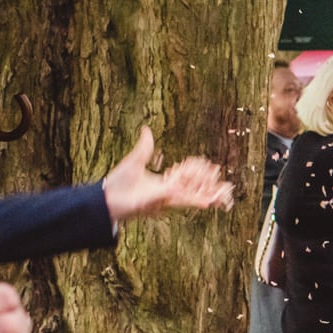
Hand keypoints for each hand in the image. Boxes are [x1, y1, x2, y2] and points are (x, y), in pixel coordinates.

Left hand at [103, 127, 235, 222]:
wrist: (107, 198)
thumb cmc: (118, 183)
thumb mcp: (135, 160)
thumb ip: (145, 147)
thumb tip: (146, 129)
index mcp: (163, 182)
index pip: (186, 175)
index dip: (197, 169)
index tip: (209, 164)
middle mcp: (167, 191)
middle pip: (194, 186)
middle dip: (210, 183)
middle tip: (226, 182)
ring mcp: (165, 197)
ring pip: (193, 194)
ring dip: (210, 192)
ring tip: (226, 192)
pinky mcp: (162, 200)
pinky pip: (183, 200)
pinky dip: (197, 200)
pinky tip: (210, 202)